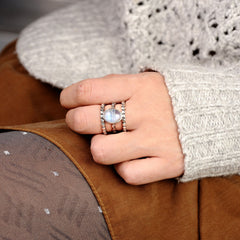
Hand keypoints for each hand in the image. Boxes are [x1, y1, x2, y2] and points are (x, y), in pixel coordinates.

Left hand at [60, 72, 183, 184]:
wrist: (207, 115)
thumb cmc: (162, 99)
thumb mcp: (141, 82)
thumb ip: (110, 87)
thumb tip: (75, 100)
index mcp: (140, 86)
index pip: (87, 90)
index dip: (69, 97)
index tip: (68, 102)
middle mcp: (149, 112)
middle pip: (85, 121)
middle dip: (76, 122)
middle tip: (84, 121)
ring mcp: (159, 139)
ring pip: (101, 152)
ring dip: (99, 147)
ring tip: (110, 141)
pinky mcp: (170, 163)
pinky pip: (127, 174)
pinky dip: (123, 167)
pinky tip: (130, 157)